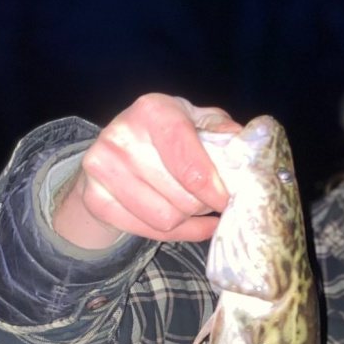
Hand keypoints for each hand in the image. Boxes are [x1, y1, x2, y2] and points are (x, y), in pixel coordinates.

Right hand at [52, 94, 240, 248]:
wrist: (116, 152)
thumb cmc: (170, 136)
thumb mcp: (198, 123)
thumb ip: (224, 133)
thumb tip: (249, 150)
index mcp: (153, 110)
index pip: (187, 159)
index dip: (213, 186)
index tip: (226, 198)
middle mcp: (122, 135)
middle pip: (182, 196)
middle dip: (203, 203)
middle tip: (207, 197)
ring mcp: (101, 168)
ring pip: (166, 219)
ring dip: (188, 218)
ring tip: (191, 204)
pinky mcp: (95, 198)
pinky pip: (149, 232)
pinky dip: (175, 233)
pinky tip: (182, 222)